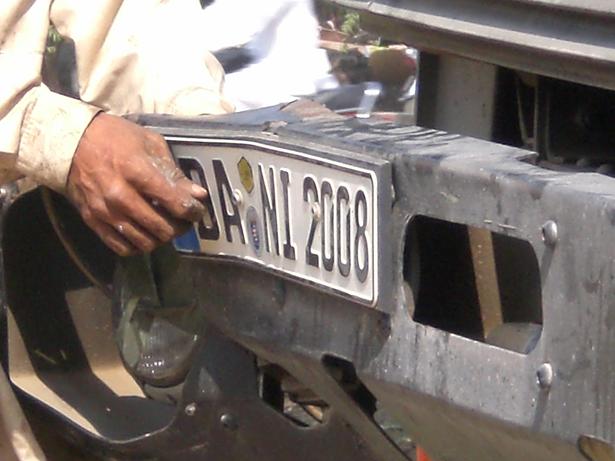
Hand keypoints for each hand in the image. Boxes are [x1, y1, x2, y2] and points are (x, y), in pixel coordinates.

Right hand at [67, 113, 205, 255]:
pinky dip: (138, 246)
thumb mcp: (150, 144)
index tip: (197, 211)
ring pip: (144, 242)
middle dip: (180, 228)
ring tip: (165, 228)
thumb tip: (197, 195)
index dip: (193, 212)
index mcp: (137, 172)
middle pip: (162, 228)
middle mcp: (120, 196)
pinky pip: (122, 247)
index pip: (175, 204)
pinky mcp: (93, 221)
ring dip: (161, 239)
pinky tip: (144, 235)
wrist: (71, 141)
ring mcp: (105, 212)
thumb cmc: (115, 137)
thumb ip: (174, 173)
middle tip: (183, 221)